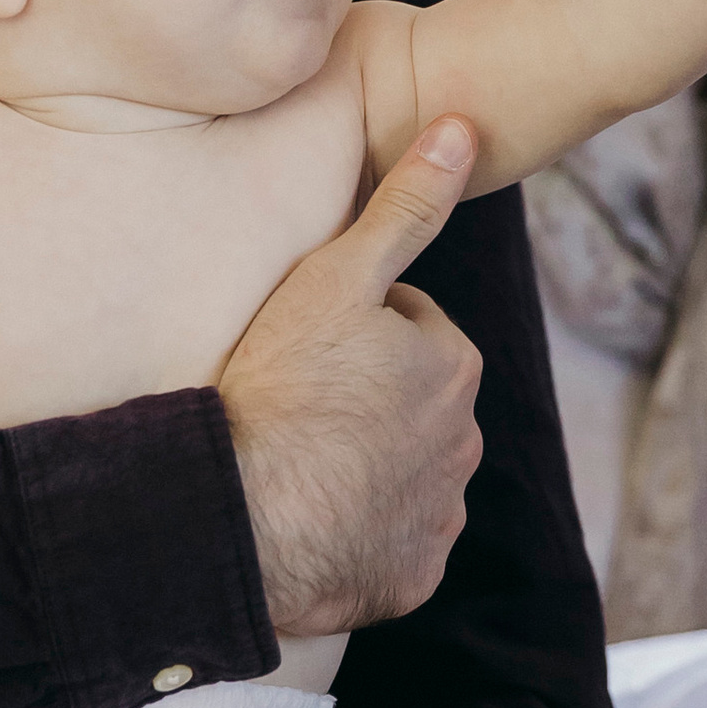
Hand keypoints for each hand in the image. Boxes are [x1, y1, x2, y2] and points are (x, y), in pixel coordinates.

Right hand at [221, 120, 485, 635]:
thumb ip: (405, 206)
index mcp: (454, 367)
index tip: (303, 348)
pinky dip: (359, 534)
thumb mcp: (336, 278)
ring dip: (365, 465)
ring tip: (298, 462)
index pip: (409, 329)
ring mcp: (438, 518)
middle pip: (412, 404)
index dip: (351, 330)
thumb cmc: (280, 388)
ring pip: (405, 474)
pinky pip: (389, 545)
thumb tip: (464, 128)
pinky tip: (311, 520)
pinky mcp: (409, 579)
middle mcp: (464, 445)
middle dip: (369, 399)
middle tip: (296, 404)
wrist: (242, 518)